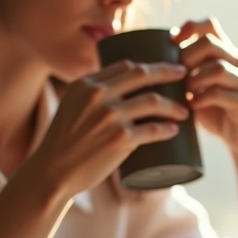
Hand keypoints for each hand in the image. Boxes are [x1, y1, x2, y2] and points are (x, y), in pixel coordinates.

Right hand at [27, 60, 188, 198]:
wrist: (52, 172)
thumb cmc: (63, 143)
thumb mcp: (71, 108)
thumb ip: (92, 98)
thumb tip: (119, 94)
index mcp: (85, 84)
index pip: (125, 65)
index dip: (149, 65)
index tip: (164, 68)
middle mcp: (97, 95)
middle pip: (142, 75)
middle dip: (168, 72)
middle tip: (185, 77)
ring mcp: (109, 117)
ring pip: (152, 102)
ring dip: (174, 105)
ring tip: (184, 111)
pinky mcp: (119, 140)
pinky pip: (152, 130)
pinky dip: (167, 129)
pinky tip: (175, 130)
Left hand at [173, 18, 237, 157]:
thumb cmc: (212, 109)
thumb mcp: (195, 86)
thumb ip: (180, 72)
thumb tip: (142, 63)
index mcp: (223, 53)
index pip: (209, 24)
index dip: (189, 27)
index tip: (171, 43)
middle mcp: (235, 63)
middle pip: (210, 43)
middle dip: (187, 57)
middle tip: (175, 75)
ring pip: (218, 67)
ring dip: (194, 78)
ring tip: (184, 91)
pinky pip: (222, 94)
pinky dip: (203, 98)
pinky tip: (192, 105)